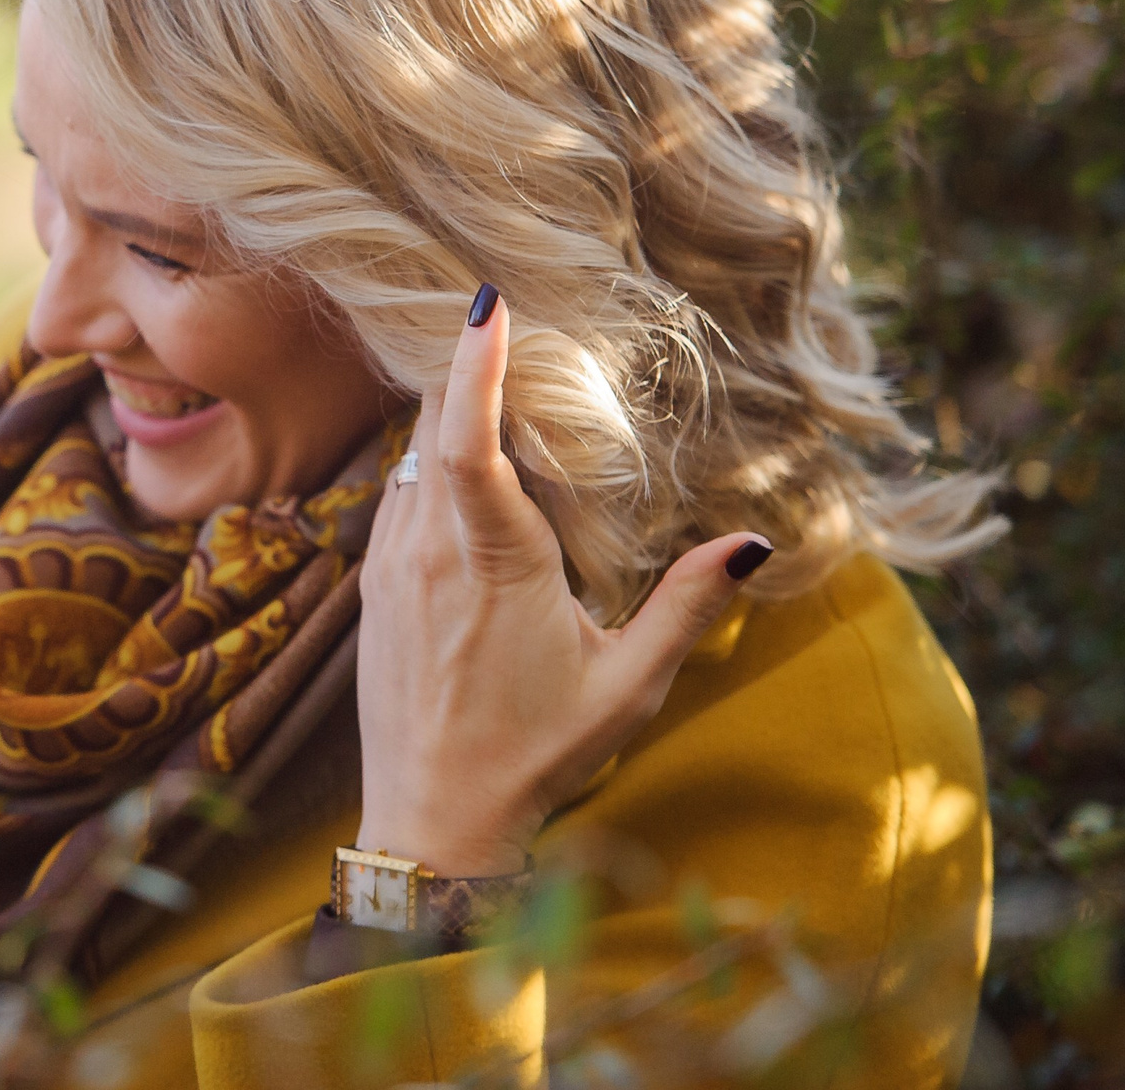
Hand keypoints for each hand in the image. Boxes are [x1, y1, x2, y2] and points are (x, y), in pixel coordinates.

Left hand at [353, 285, 771, 876]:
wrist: (430, 823)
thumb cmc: (537, 756)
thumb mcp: (628, 686)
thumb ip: (688, 606)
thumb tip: (751, 541)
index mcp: (493, 565)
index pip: (468, 442)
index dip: (473, 365)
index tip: (484, 301)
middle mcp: (428, 552)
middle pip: (433, 425)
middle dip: (468, 369)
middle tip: (515, 326)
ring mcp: (389, 565)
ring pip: (408, 455)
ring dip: (447, 415)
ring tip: (499, 386)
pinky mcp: (372, 584)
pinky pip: (394, 493)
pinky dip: (426, 463)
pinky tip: (464, 468)